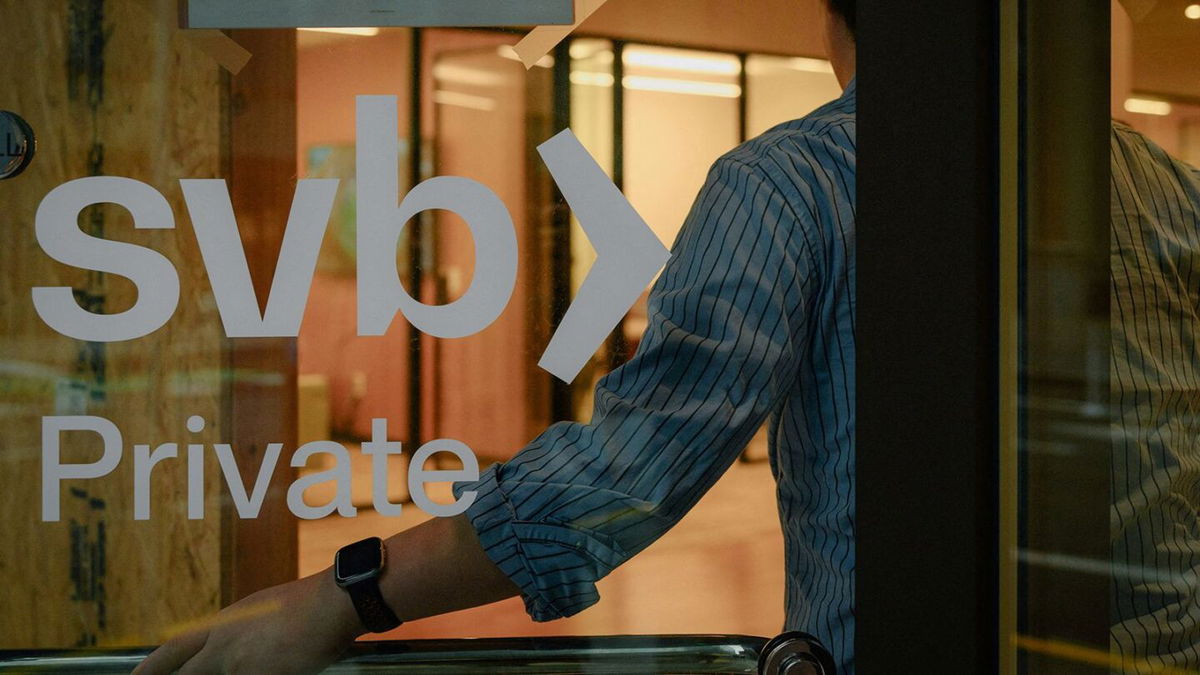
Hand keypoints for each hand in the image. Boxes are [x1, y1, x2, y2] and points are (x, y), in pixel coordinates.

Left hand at [135, 570, 363, 674]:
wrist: (333, 603)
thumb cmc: (308, 603)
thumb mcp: (263, 610)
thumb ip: (241, 632)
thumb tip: (232, 647)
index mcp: (223, 624)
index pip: (174, 649)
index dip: (150, 668)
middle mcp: (224, 645)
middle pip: (185, 674)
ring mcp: (240, 665)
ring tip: (247, 668)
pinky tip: (270, 671)